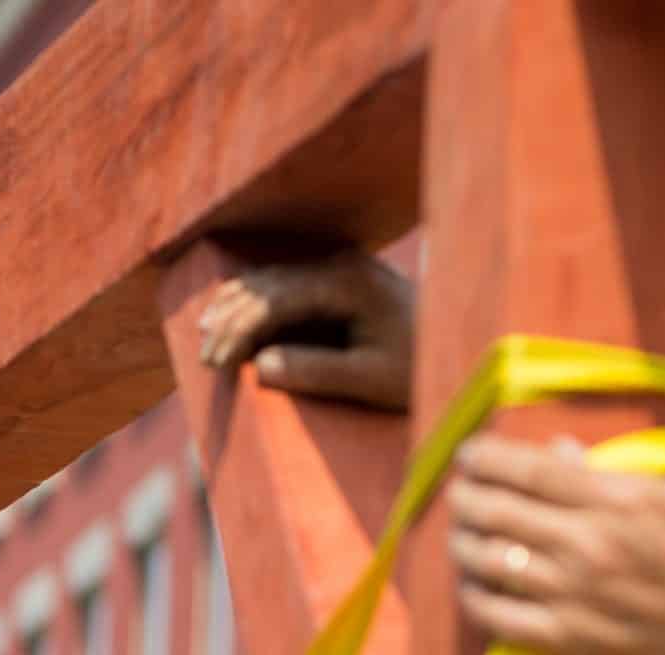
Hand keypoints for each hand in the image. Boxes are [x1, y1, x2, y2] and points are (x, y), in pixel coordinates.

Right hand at [197, 250, 415, 408]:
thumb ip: (319, 372)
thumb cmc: (420, 366)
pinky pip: (286, 283)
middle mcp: (340, 264)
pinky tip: (232, 316)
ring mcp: (339, 266)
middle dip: (230, 318)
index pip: (276, 299)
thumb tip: (260, 367)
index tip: (217, 363)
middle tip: (204, 356)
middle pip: (267, 284)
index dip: (239, 330)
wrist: (459, 343)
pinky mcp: (339, 276)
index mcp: (349, 284)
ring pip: (272, 279)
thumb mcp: (374, 380)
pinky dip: (256, 300)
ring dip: (237, 306)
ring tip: (206, 335)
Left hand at [446, 434, 664, 654]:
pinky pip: (498, 618)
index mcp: (619, 502)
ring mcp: (576, 598)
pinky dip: (474, 597)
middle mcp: (589, 547)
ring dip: (462, 541)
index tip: (468, 453)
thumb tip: (559, 452)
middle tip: (459, 491)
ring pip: (487, 562)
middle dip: (466, 495)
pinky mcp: (572, 644)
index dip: (485, 458)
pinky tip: (473, 585)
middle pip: (496, 511)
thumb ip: (620, 471)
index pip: (528, 470)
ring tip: (461, 532)